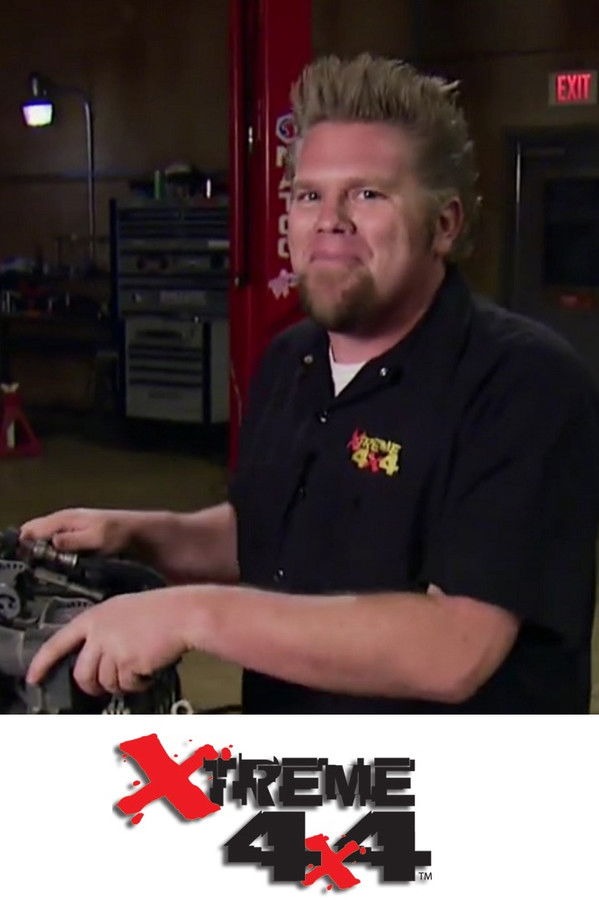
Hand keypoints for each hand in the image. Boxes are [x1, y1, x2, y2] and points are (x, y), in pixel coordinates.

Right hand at [20, 508, 137, 554]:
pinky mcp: (77, 534)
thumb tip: (52, 542)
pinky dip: (54, 549)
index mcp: (66, 518)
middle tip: (34, 563)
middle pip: (37, 531)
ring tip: (44, 564)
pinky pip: (57, 541)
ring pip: (47, 536)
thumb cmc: (118, 534)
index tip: (26, 558)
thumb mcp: (95, 539)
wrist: (137, 531)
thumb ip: (73, 541)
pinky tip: (57, 560)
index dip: (26, 543)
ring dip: (43, 549)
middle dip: (32, 546)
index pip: (34, 528)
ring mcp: (71, 526)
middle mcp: (65, 519)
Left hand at [26, 587, 197, 694]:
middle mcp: (99, 632)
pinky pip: (126, 685)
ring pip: (105, 682)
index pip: (59, 641)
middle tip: (103, 686)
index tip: (34, 677)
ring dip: (120, 683)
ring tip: (137, 671)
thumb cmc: (161, 611)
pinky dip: (137, 684)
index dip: (43, 662)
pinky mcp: (128, 663)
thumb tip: (95, 659)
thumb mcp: (123, 611)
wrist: (184, 614)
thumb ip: (104, 631)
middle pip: (82, 672)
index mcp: (95, 617)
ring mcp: (113, 648)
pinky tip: (148, 671)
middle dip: (92, 686)